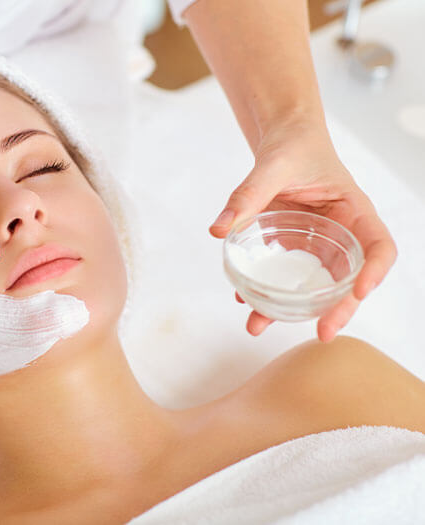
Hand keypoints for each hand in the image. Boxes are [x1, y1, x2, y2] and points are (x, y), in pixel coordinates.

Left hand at [210, 121, 395, 341]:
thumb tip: (219, 228)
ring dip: (289, 309)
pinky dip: (265, 291)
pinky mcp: (290, 247)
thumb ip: (249, 193)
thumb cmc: (293, 145)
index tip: (359, 292)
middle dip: (337, 308)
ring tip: (257, 325)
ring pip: (312, 284)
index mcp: (353, 210)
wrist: (281, 139)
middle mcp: (339, 232)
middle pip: (348, 278)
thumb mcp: (273, 165)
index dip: (375, 271)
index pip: (379, 245)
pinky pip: (282, 275)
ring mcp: (314, 243)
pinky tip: (243, 301)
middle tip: (322, 333)